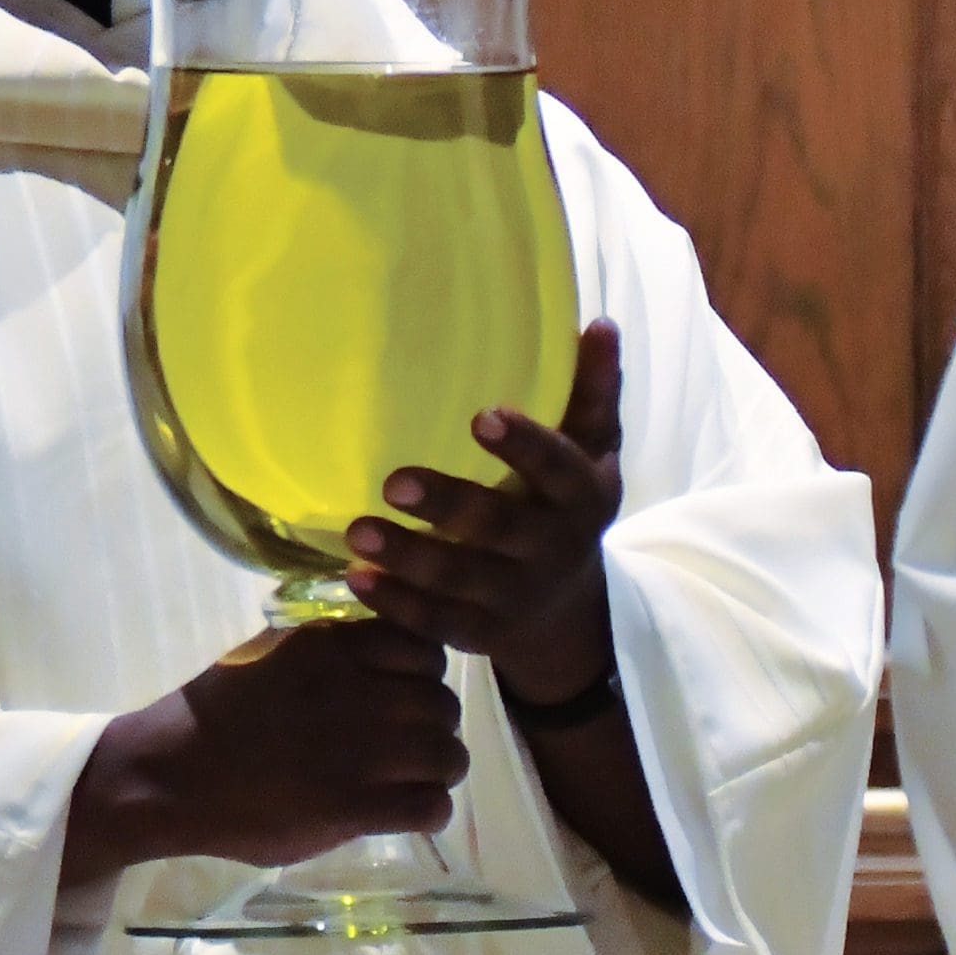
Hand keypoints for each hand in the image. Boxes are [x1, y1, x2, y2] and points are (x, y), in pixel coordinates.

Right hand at [64, 620, 466, 880]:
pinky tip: (409, 812)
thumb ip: (327, 647)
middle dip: (436, 726)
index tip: (408, 696)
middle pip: (443, 703)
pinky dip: (430, 810)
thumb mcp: (272, 650)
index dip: (425, 676)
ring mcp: (360, 749)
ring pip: (447, 754)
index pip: (425, 648)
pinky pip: (429, 805)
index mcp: (335, 646)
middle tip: (415, 747)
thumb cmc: (216, 711)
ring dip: (440, 770)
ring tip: (418, 782)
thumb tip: (374, 642)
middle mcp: (357, 689)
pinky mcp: (354, 804)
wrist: (172, 773)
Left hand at [347, 320, 623, 704]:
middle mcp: (550, 548)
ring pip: (460, 580)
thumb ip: (593, 390)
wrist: (568, 612)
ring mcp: (514, 596)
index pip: (556, 467)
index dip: (522, 445)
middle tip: (392, 481)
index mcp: (580, 495)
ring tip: (357, 532)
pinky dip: (397, 606)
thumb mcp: (594, 449)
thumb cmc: (567, 502)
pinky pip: (437, 622)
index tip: (478, 417)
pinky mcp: (479, 632)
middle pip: (498, 526)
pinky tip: (357, 580)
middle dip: (447, 506)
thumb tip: (599, 322)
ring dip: (407, 557)